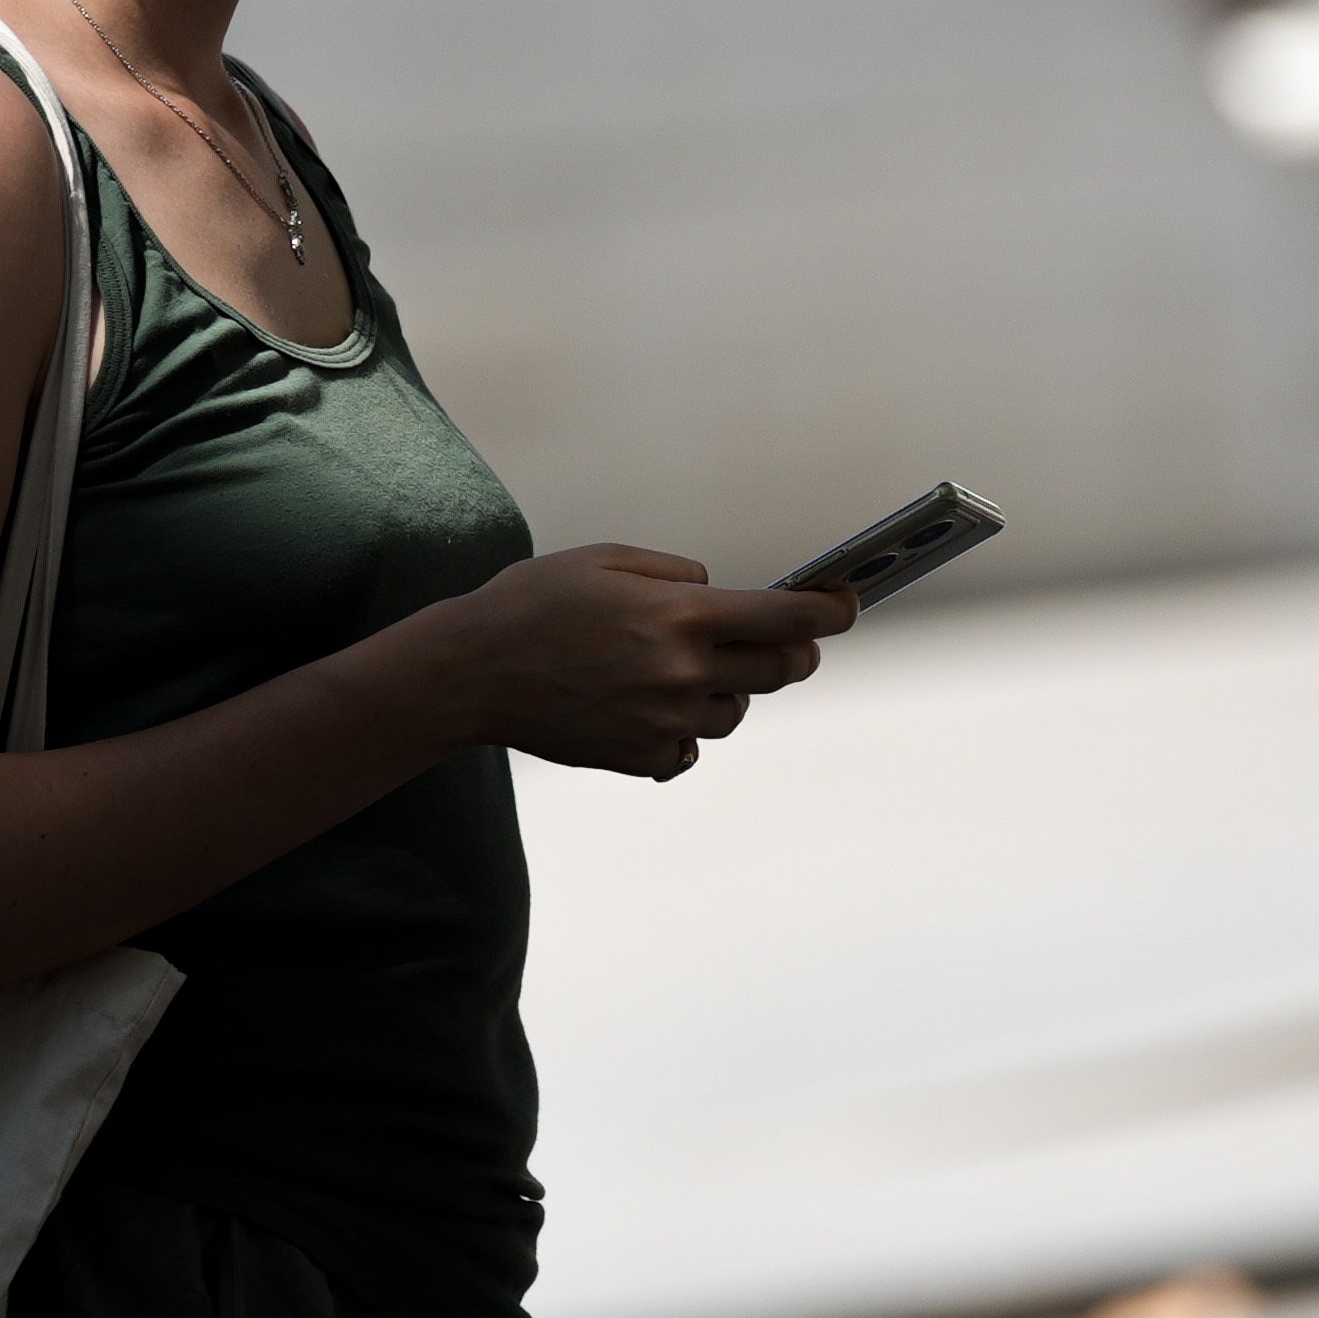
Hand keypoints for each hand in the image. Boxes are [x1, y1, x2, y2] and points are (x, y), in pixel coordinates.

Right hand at [437, 546, 852, 779]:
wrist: (472, 674)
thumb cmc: (533, 606)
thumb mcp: (607, 559)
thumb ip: (676, 573)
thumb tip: (720, 590)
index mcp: (681, 616)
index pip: (789, 618)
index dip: (832, 611)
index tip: (846, 603)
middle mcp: (683, 673)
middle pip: (782, 671)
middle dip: (792, 650)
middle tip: (777, 637)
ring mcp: (665, 722)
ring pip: (736, 712)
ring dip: (728, 690)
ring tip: (678, 669)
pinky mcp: (643, 758)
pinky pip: (690, 747)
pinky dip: (682, 728)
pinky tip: (643, 705)